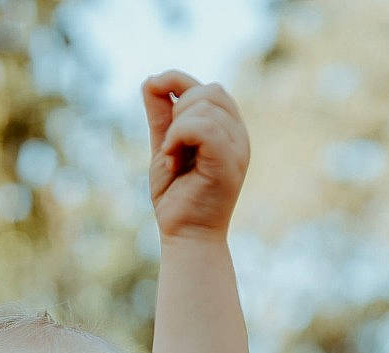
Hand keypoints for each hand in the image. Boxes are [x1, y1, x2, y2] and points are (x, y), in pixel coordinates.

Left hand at [143, 71, 249, 241]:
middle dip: (179, 111)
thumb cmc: (176, 199)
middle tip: (170, 148)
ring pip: (205, 106)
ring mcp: (238, 149)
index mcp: (228, 131)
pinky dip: (179, 135)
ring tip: (173, 160)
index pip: (210, 88)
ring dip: (176, 129)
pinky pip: (204, 126)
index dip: (179, 82)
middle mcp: (238, 137)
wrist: (184, 237)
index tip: (156, 98)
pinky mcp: (229, 163)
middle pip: (209, 91)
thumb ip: (162, 116)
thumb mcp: (165, 147)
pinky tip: (172, 158)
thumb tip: (150, 80)